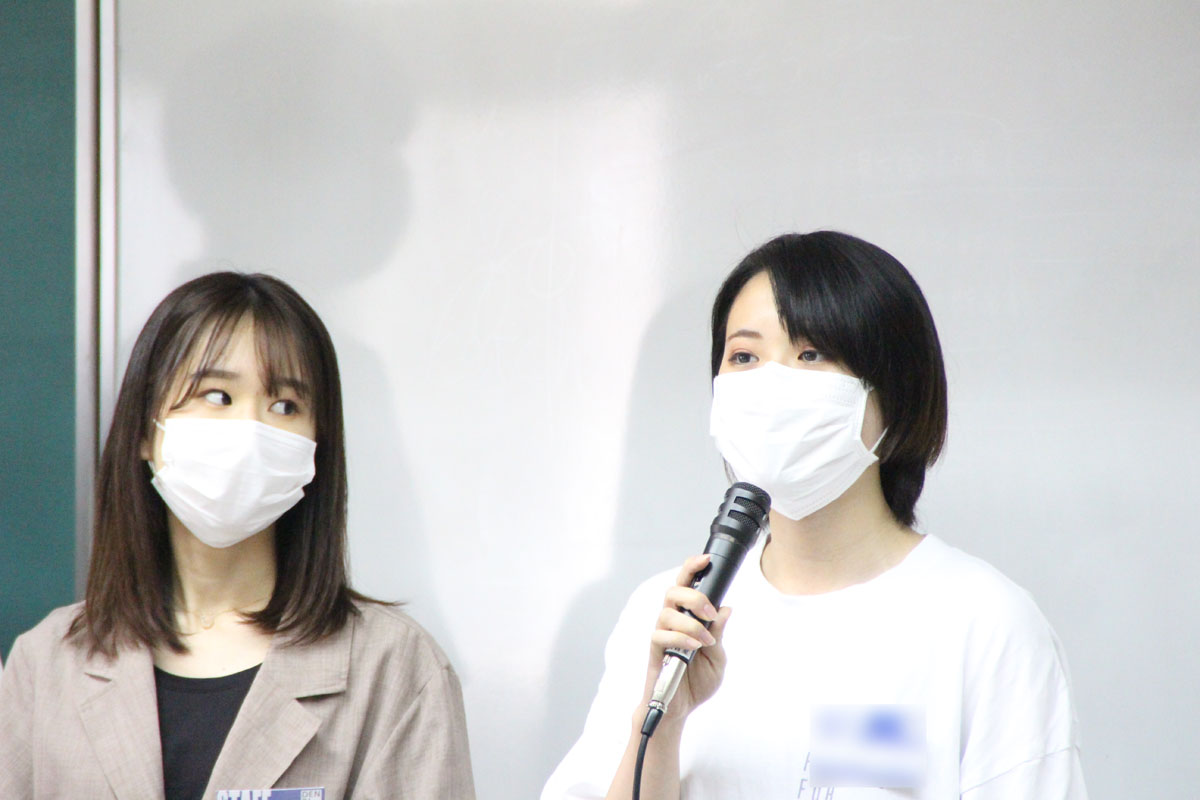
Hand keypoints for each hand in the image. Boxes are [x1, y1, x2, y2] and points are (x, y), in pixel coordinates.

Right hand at [641, 554, 732, 723]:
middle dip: (694, 596)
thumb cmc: (697, 682)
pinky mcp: (654, 652)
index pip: (686, 586)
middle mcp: (672, 622)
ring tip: (705, 640)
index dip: (692, 568)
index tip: (706, 559)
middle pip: (673, 591)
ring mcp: (662, 636)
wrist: (680, 710)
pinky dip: (680, 638)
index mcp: (687, 618)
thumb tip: (726, 608)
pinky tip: (694, 648)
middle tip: (710, 612)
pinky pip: (660, 635)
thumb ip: (719, 633)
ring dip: (691, 623)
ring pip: (667, 612)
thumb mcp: (717, 657)